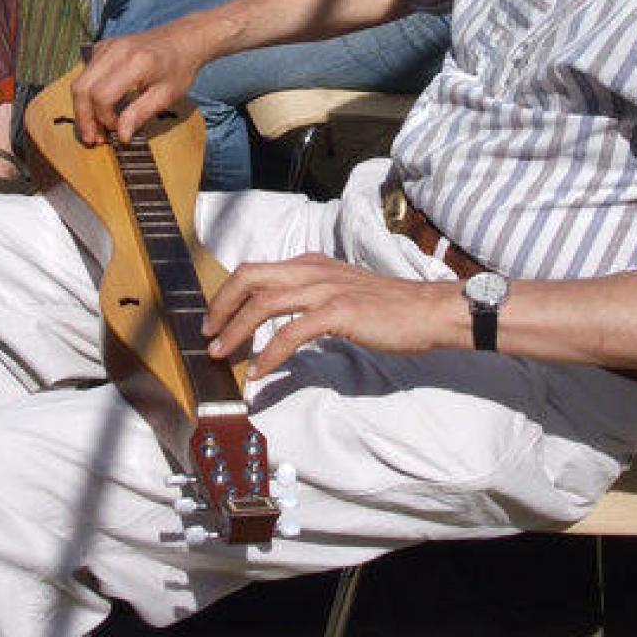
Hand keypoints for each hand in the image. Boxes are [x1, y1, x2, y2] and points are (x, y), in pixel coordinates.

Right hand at [71, 21, 210, 147]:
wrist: (183, 39)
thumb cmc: (179, 67)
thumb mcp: (166, 95)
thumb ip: (141, 114)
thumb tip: (122, 137)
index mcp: (135, 63)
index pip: (102, 95)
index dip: (104, 118)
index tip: (117, 130)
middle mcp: (115, 51)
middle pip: (82, 88)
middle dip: (84, 117)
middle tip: (94, 139)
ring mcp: (107, 46)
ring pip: (80, 81)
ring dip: (83, 107)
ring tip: (95, 128)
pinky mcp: (103, 47)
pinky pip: (85, 73)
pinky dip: (87, 93)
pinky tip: (99, 107)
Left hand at [204, 255, 461, 379]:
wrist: (429, 310)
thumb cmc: (389, 308)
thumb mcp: (341, 292)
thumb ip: (311, 299)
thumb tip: (282, 321)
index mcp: (310, 263)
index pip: (256, 270)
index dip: (228, 294)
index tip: (215, 319)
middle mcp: (312, 270)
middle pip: (250, 277)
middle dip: (221, 306)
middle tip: (208, 335)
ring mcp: (325, 289)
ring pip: (264, 303)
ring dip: (236, 331)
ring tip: (222, 355)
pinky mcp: (339, 312)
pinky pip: (292, 333)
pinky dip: (269, 354)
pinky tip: (259, 373)